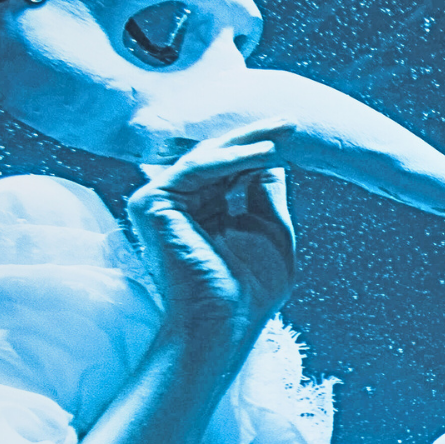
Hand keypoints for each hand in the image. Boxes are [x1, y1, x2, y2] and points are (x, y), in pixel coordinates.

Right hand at [125, 122, 297, 346]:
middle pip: (216, 157)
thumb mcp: (270, 230)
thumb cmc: (250, 289)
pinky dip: (232, 159)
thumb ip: (265, 192)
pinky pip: (196, 169)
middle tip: (291, 122)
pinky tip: (265, 154)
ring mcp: (159, 202)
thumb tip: (273, 158)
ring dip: (246, 144)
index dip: (259, 149)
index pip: (229, 169)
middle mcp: (177, 204)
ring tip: (282, 137)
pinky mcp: (151, 203)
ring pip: (205, 158)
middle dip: (254, 137)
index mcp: (202, 210)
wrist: (226, 321)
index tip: (293, 131)